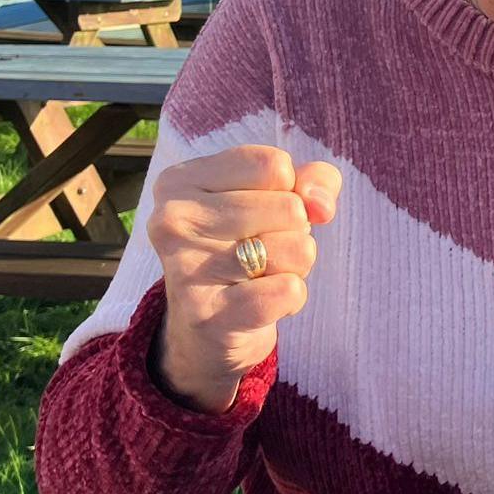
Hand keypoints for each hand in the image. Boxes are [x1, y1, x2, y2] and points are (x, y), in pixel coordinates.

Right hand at [147, 146, 340, 412]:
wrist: (209, 327)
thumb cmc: (247, 245)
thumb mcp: (279, 198)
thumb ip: (314, 182)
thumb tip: (321, 204)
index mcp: (181, 181)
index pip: (274, 165)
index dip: (290, 191)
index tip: (262, 212)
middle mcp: (173, 220)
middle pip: (291, 207)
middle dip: (295, 231)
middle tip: (261, 250)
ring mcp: (186, 269)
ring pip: (297, 250)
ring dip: (295, 266)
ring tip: (260, 275)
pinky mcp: (208, 315)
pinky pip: (290, 291)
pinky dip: (292, 298)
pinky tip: (261, 302)